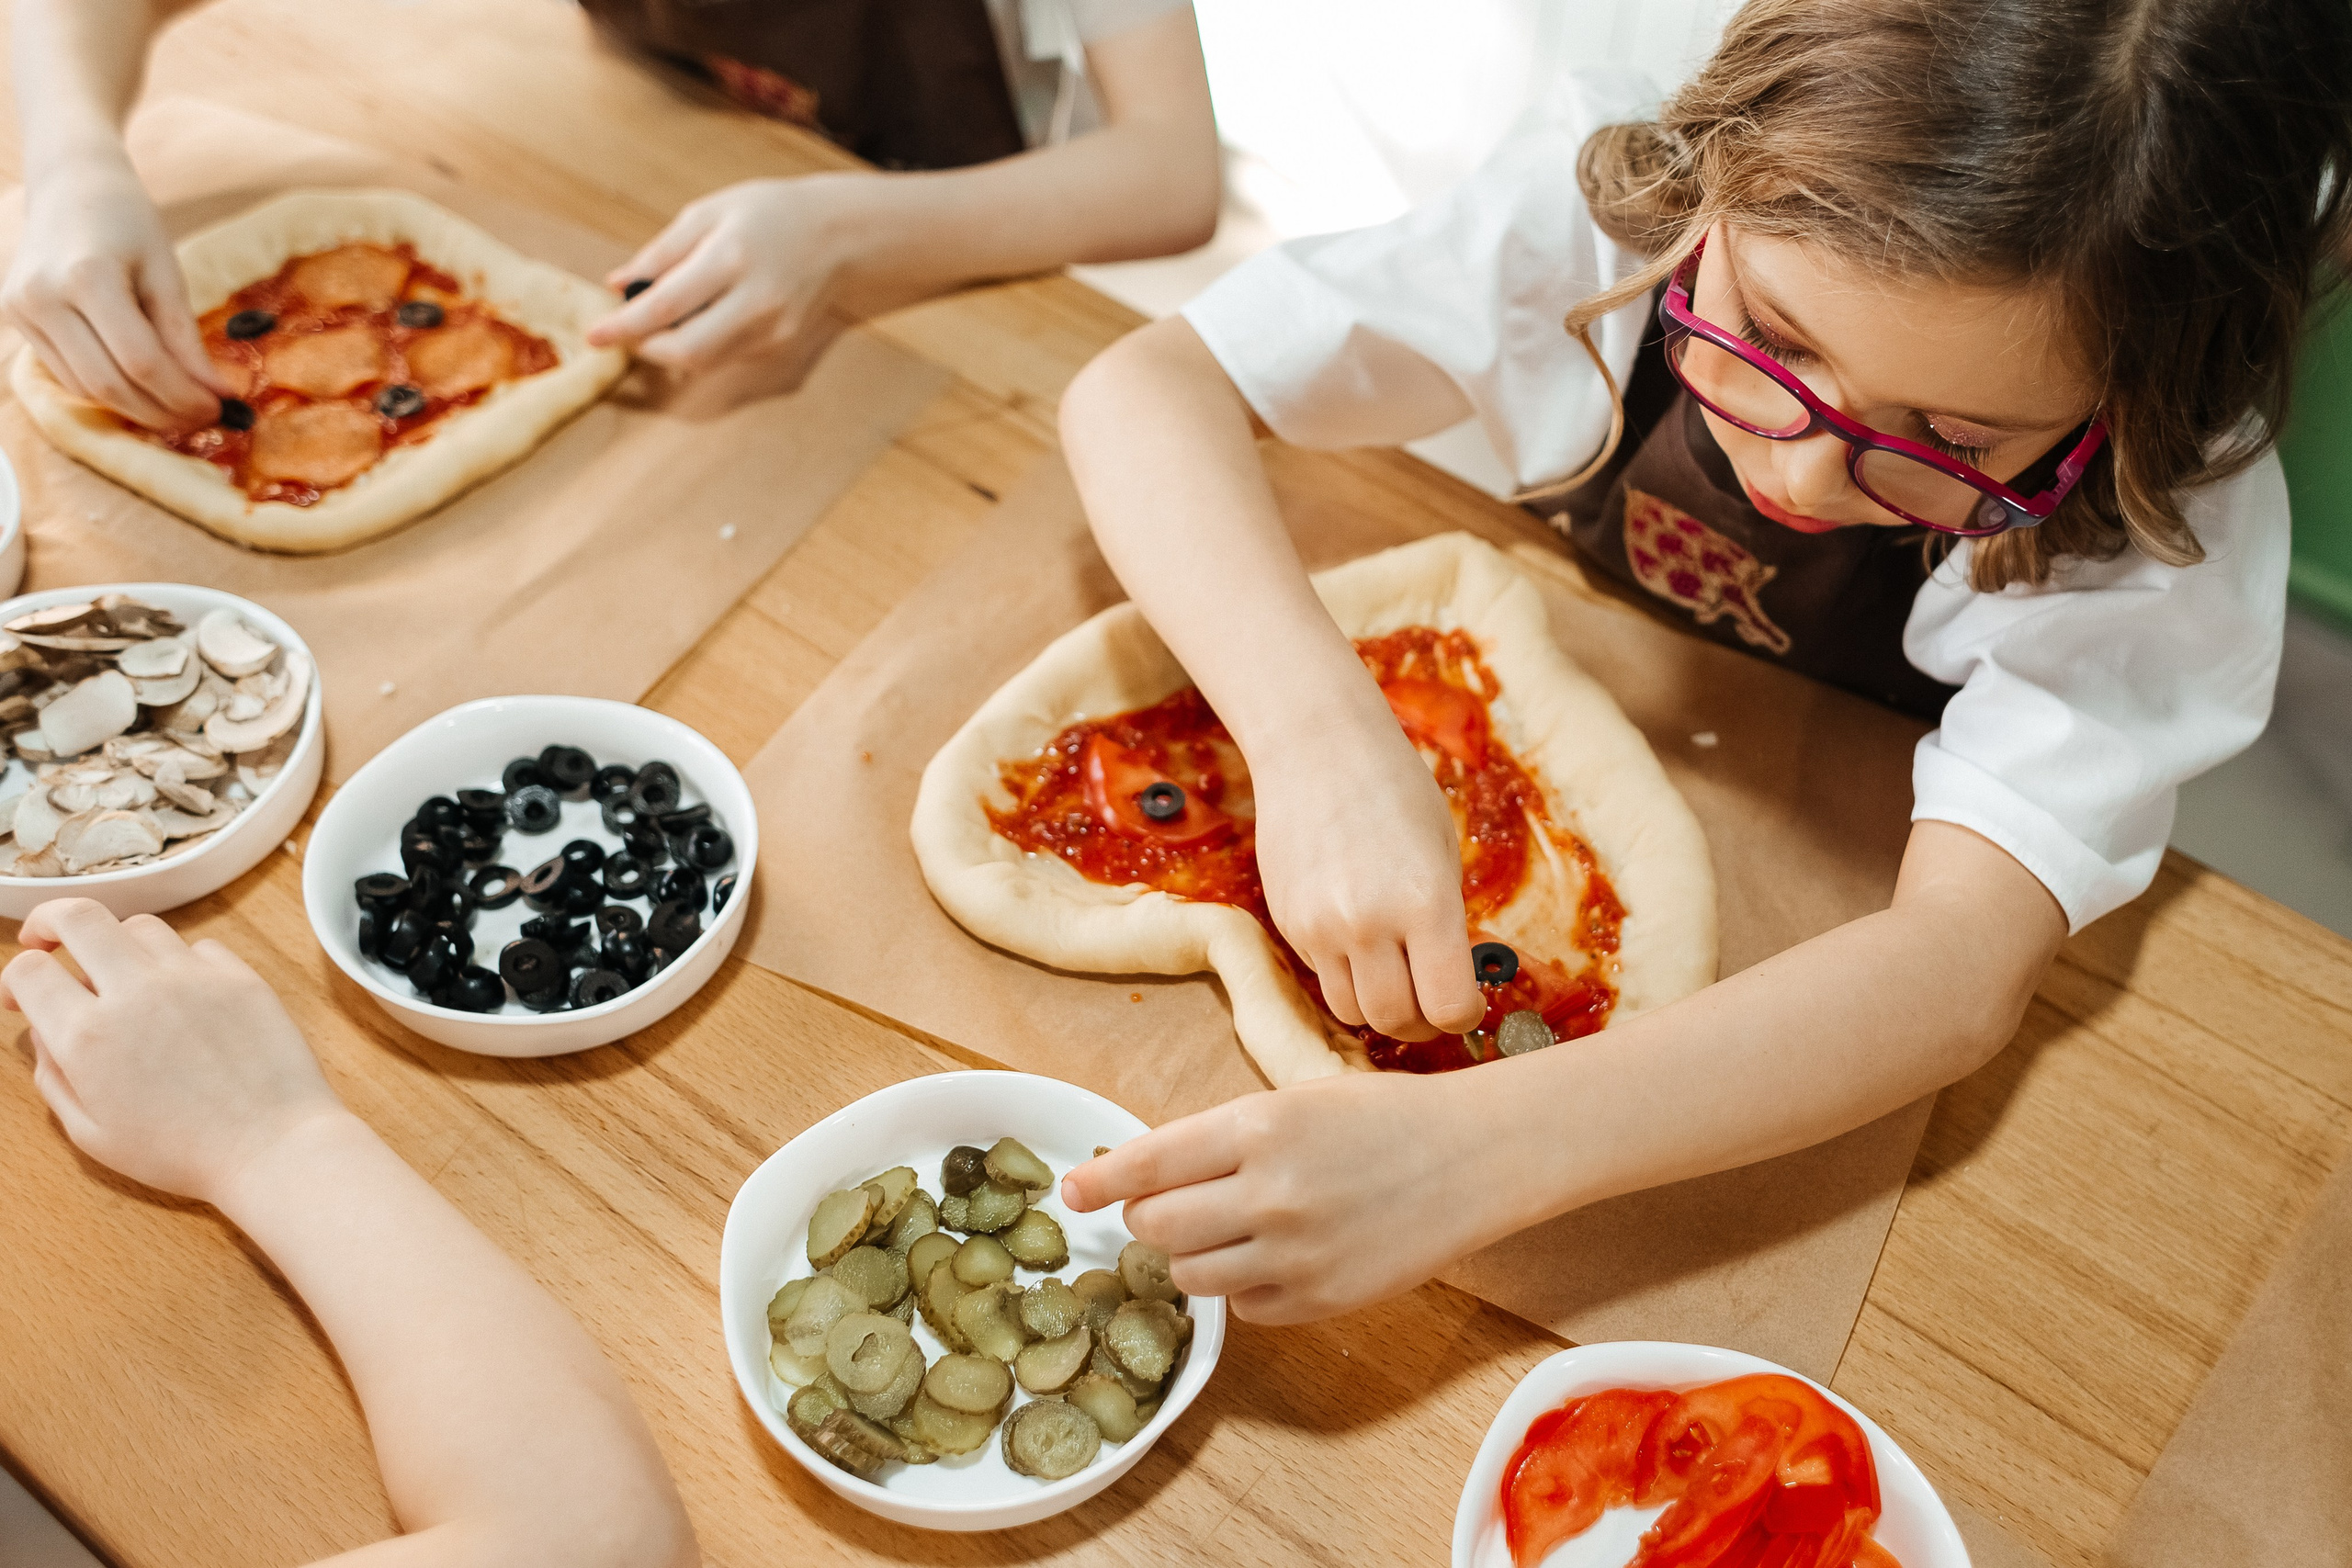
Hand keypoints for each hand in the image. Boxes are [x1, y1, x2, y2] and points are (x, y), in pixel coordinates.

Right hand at [1, 156, 224, 429]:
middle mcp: (42, 297)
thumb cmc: (128, 221)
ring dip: (138, 409)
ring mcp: (21, 310)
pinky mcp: (14, 319)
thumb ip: (185, 337)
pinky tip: (143, 389)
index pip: (141, 361)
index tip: (222, 407)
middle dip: (163, 411)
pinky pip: (68, 376)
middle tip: (206, 418)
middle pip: (110, 384)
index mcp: (86, 277)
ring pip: (86, 389)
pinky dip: (109, 391)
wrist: (70, 184)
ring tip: (181, 408)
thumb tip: (218, 395)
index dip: (184, 395)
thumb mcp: (166, 273)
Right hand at [2, 899, 346, 1203]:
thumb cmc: (181, 1152)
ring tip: (120, 975)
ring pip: (139, 926)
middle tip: (47, 939)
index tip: (22, 995)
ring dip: (118, 943)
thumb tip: (43, 1030)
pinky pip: (197, 946)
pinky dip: (179, 962)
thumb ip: (54, 1074)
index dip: (14, 979)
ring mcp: (192, 977)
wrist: (270, 1148)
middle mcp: (137, 992)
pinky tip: (181, 994)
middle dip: (50, 921)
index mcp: (88, 1035)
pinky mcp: (239, 976)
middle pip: (78, 916)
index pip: (29, 970)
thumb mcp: (91, 1132)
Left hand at [585, 173, 881, 384]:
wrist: (838, 235)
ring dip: (670, 348)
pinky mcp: (779, 345)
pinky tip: (699, 319)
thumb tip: (618, 284)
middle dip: (646, 348)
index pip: (666, 305)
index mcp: (731, 258)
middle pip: (686, 350)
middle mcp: (755, 302)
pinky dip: (700, 344)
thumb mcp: (708, 213)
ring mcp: (771, 330)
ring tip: (657, 322)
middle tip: (624, 333)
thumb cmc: (768, 214)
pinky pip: (725, 355)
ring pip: (704, 360)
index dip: (625, 326)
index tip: (593, 334)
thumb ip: (661, 252)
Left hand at [1065, 1070, 1510, 1321]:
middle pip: (1157, 1227)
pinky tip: (1274, 1255)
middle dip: (1149, 1217)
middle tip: (1168, 1205)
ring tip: (1226, 1228)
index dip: (1101, 1180)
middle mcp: (1270, 1192)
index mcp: (1259, 1126)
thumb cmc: (1381, 1116)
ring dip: (1191, 1255)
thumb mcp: (1293, 1100)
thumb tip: (1142, 1172)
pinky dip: (1242, 1286)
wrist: (1472, 1158)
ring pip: (1190, 1275)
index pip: (1149, 1163)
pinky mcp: (1320, 1300)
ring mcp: (1296, 1254)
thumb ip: (1219, 1136)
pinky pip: (1243, 1307)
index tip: (1073, 1191)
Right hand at [1250, 716, 1483, 1039]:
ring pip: (1351, 1010)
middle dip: (1421, 1022)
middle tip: (1432, 1003)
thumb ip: (1446, 923)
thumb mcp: (1443, 853)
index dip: (1464, 1016)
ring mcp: (1319, 927)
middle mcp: (1367, 923)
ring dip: (1379, 1006)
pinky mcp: (1287, 924)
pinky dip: (1346, 974)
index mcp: (1424, 903)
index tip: (1468, 1004)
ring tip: (1396, 978)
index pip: (1448, 1006)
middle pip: (1395, 1021)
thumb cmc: (1395, 791)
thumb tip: (1450, 983)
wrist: (1316, 749)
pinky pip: (1322, 976)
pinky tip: (1358, 937)